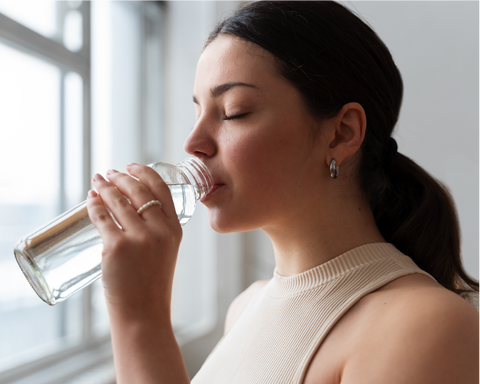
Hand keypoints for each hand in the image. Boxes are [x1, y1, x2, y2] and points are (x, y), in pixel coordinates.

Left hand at [86, 164, 182, 317]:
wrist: (144, 313)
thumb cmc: (152, 285)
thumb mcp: (166, 252)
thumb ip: (156, 231)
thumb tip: (129, 209)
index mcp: (175, 229)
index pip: (162, 190)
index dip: (145, 173)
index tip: (132, 166)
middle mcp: (160, 230)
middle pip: (138, 191)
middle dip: (121, 177)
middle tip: (109, 173)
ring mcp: (139, 238)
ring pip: (118, 201)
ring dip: (105, 188)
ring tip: (97, 182)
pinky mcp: (117, 247)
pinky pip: (101, 217)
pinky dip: (93, 205)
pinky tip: (90, 200)